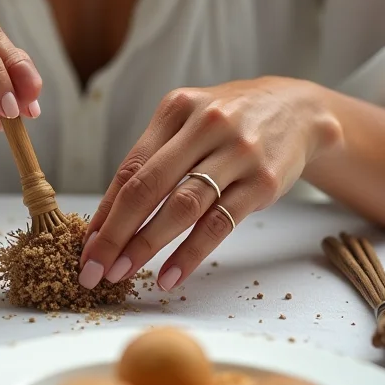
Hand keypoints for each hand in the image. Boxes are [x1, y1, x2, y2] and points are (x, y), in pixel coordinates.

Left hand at [79, 77, 341, 291]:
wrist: (298, 109)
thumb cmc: (229, 120)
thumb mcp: (190, 119)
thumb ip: (155, 156)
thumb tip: (111, 215)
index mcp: (176, 109)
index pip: (131, 167)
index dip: (105, 210)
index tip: (86, 245)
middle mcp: (204, 126)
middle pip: (148, 187)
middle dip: (115, 232)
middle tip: (94, 267)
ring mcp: (237, 153)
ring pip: (182, 207)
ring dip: (146, 245)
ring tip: (123, 273)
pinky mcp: (263, 182)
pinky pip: (219, 224)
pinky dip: (190, 254)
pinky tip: (170, 275)